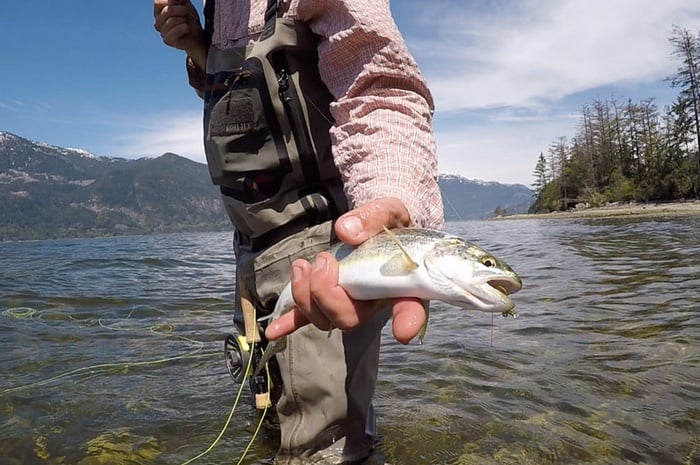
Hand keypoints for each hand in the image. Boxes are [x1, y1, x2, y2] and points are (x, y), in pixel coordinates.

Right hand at [153, 0, 207, 67]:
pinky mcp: (168, 40)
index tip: (181, 3)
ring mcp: (162, 31)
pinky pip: (175, 31)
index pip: (158, 2)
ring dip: (183, 20)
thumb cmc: (189, 18)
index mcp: (159, 11)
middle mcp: (158, 21)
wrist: (197, 35)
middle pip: (167, 10)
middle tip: (186, 13)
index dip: (171, 1)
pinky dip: (184, 28)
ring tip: (186, 22)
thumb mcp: (184, 3)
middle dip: (181, 10)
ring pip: (171, 21)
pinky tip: (186, 28)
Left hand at [264, 197, 427, 344]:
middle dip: (326, 294)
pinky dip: (289, 323)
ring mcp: (349, 303)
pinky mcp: (328, 298)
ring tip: (303, 265)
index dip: (407, 321)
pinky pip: (307, 317)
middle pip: (349, 318)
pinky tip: (273, 331)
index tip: (402, 331)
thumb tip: (345, 231)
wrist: (378, 228)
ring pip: (323, 318)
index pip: (411, 308)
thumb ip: (373, 217)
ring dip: (305, 296)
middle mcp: (374, 301)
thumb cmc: (391, 224)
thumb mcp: (389, 211)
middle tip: (324, 260)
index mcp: (402, 284)